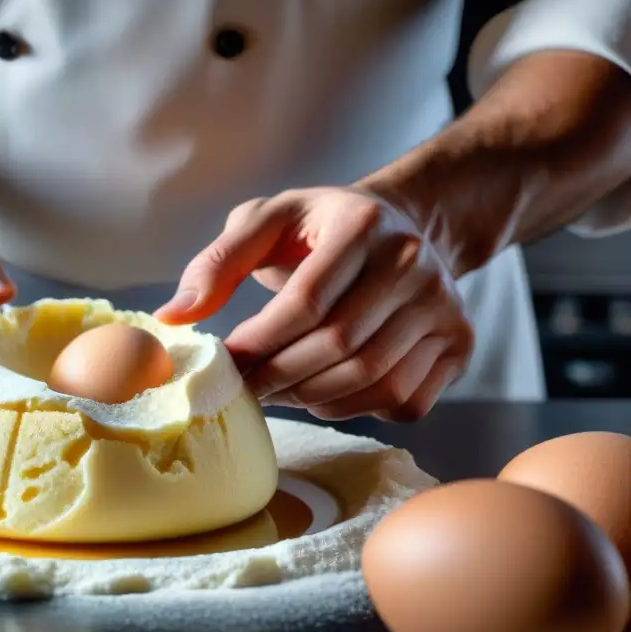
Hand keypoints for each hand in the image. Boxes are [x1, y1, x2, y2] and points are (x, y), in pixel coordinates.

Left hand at [155, 188, 473, 420]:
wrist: (402, 228)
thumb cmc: (318, 229)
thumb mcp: (264, 222)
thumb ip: (217, 263)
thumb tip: (173, 318)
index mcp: (364, 222)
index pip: (308, 300)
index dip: (261, 342)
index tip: (227, 361)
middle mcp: (417, 263)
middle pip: (341, 345)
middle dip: (281, 377)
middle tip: (245, 388)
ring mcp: (445, 307)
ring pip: (372, 379)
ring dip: (311, 398)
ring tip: (277, 390)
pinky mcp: (459, 344)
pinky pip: (401, 400)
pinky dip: (353, 409)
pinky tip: (322, 392)